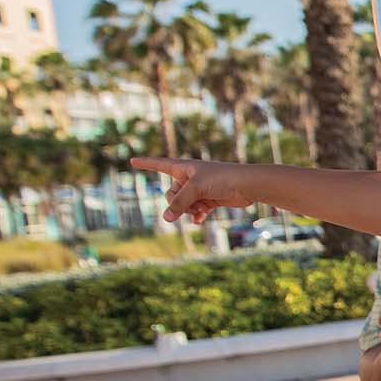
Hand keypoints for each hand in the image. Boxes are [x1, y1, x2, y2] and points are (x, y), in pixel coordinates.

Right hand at [131, 157, 253, 223]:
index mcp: (184, 168)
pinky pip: (195, 210)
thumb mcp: (196, 189)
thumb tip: (166, 218)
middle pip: (171, 194)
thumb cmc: (222, 179)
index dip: (146, 163)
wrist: (247, 185)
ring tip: (201, 209)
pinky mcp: (209, 199)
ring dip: (189, 210)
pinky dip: (196, 215)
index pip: (159, 164)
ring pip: (183, 205)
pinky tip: (200, 220)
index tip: (132, 161)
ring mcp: (199, 189)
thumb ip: (179, 203)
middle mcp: (189, 177)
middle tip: (192, 202)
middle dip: (178, 202)